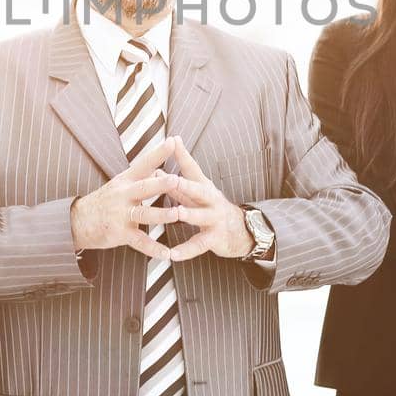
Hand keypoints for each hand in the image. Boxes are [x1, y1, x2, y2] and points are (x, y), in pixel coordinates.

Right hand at [69, 139, 179, 258]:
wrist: (77, 221)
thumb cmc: (105, 201)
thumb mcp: (120, 185)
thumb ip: (140, 177)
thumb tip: (159, 165)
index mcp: (126, 181)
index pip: (144, 163)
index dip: (158, 153)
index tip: (173, 141)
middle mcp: (123, 195)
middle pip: (144, 187)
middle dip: (160, 183)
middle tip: (176, 179)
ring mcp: (121, 214)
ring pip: (143, 214)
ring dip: (161, 214)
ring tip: (177, 214)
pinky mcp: (119, 233)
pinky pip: (139, 241)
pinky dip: (153, 248)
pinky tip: (167, 253)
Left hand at [167, 137, 255, 261]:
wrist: (242, 231)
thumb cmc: (212, 209)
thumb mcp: (197, 195)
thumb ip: (176, 185)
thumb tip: (154, 170)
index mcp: (204, 187)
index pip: (192, 168)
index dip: (183, 155)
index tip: (173, 140)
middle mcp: (211, 200)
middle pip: (198, 190)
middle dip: (185, 184)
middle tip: (172, 178)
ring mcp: (215, 219)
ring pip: (200, 216)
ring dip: (188, 214)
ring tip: (176, 212)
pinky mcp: (215, 238)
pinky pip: (199, 245)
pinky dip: (186, 250)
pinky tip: (172, 255)